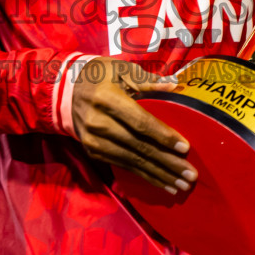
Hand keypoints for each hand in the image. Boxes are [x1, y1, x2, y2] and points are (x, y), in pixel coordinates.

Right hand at [70, 58, 197, 194]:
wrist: (63, 90)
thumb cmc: (99, 75)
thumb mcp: (120, 68)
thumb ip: (147, 80)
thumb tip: (174, 87)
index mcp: (107, 98)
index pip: (139, 122)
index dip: (162, 136)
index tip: (185, 149)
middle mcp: (98, 122)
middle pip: (138, 146)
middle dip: (167, 163)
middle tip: (190, 176)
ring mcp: (93, 140)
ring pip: (132, 161)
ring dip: (158, 175)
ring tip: (181, 186)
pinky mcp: (93, 151)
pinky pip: (123, 166)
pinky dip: (144, 176)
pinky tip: (162, 184)